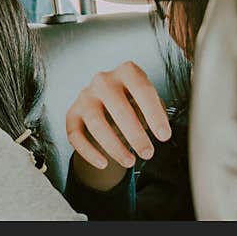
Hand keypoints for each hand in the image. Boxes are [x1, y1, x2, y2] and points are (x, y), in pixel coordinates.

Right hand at [66, 61, 171, 189]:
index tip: (164, 136)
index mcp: (126, 72)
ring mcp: (85, 96)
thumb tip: (160, 130)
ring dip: (114, 146)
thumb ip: (156, 111)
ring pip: (96, 123)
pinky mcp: (72, 113)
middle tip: (148, 153)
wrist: (107, 105)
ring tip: (130, 161)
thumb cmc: (134, 102)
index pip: (142, 89)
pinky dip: (89, 152)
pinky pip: (75, 135)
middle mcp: (103, 81)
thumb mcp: (148, 101)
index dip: (154, 114)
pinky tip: (104, 163)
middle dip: (135, 135)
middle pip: (118, 108)